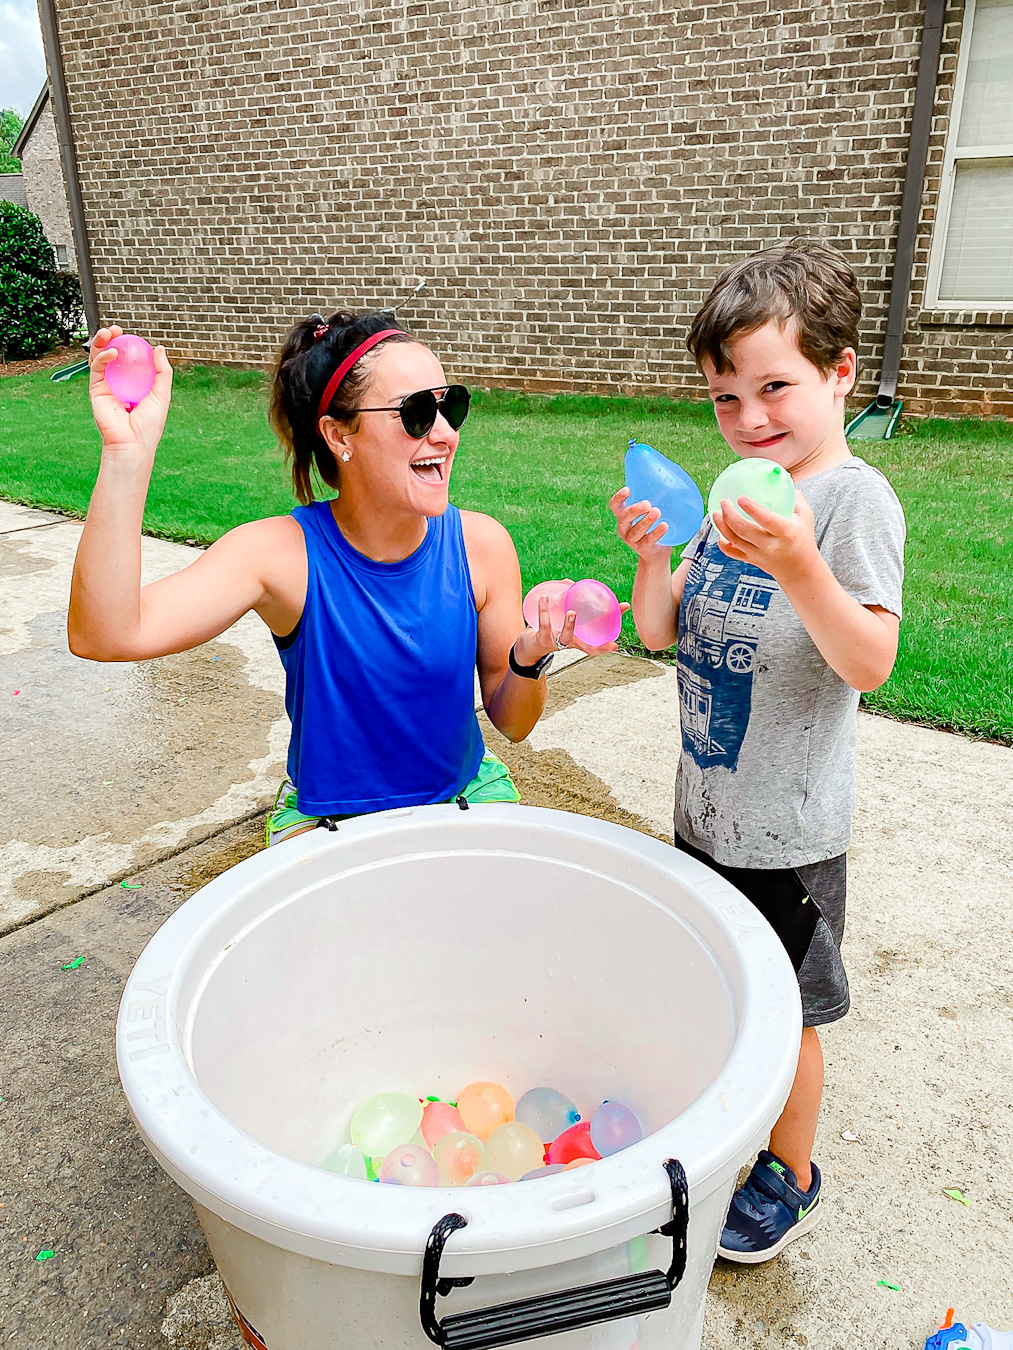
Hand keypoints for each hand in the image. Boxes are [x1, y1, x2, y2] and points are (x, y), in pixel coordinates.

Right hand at [89, 326, 172, 456]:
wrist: (133, 443)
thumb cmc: (149, 424)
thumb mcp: (162, 395)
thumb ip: (162, 372)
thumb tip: (160, 348)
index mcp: (135, 385)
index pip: (130, 360)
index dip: (129, 345)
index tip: (132, 335)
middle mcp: (119, 384)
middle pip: (112, 356)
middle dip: (111, 339)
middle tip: (116, 329)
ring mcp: (106, 386)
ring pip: (100, 358)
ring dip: (102, 342)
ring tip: (108, 332)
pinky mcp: (96, 390)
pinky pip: (96, 368)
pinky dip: (102, 357)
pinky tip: (112, 353)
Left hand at [512, 584, 630, 663]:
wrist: (528, 648)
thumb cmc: (548, 631)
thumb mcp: (560, 619)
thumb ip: (565, 602)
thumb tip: (569, 583)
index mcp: (578, 640)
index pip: (597, 640)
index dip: (609, 636)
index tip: (620, 626)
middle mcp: (569, 644)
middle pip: (587, 646)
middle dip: (599, 643)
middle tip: (610, 629)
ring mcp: (556, 643)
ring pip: (565, 636)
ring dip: (570, 625)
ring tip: (572, 612)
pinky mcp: (542, 640)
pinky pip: (544, 624)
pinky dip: (544, 611)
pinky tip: (544, 597)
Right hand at [609, 486, 672, 560]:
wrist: (655, 553)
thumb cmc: (652, 525)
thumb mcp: (649, 511)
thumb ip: (654, 498)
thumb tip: (668, 476)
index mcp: (624, 516)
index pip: (615, 506)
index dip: (618, 498)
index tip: (628, 489)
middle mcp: (624, 528)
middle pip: (624, 518)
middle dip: (634, 510)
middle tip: (647, 504)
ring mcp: (632, 540)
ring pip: (636, 531)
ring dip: (646, 521)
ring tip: (657, 512)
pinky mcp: (643, 548)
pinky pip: (648, 540)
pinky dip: (656, 532)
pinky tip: (664, 525)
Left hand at [712, 491, 819, 583]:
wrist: (800, 569)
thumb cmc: (803, 539)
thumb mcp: (806, 517)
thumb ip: (796, 499)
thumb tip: (784, 477)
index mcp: (786, 533)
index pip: (767, 520)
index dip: (752, 509)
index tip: (741, 498)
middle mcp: (770, 545)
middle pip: (744, 531)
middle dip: (729, 515)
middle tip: (724, 502)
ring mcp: (758, 554)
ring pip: (734, 541)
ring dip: (721, 526)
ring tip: (715, 513)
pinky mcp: (751, 560)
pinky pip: (732, 553)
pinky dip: (723, 544)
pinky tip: (719, 533)